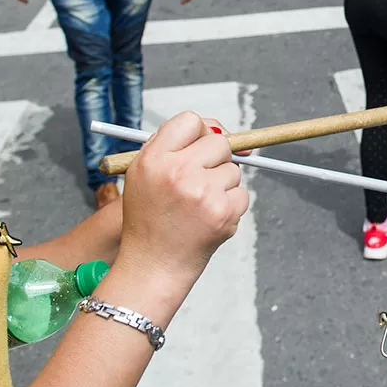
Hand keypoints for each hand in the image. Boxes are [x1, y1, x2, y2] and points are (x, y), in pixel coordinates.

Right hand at [117, 112, 248, 284]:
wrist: (153, 266)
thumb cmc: (150, 220)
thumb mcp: (143, 176)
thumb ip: (174, 146)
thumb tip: (221, 130)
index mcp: (154, 159)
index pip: (191, 120)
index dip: (199, 133)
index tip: (198, 148)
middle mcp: (178, 172)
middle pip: (219, 143)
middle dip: (215, 160)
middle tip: (198, 183)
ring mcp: (203, 192)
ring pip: (234, 170)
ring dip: (222, 186)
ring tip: (198, 206)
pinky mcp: (223, 212)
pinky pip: (242, 194)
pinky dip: (231, 206)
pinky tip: (208, 219)